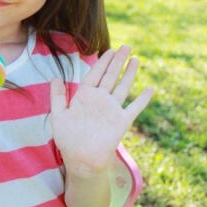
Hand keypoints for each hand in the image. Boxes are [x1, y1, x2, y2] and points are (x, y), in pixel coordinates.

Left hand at [50, 45, 153, 177]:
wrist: (81, 159)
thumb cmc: (68, 140)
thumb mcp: (59, 116)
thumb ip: (57, 96)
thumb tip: (55, 77)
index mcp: (85, 97)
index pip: (95, 74)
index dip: (102, 62)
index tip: (109, 50)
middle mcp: (100, 100)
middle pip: (110, 76)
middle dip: (118, 61)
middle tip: (126, 46)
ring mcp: (112, 110)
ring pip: (123, 86)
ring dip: (130, 73)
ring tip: (136, 59)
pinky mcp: (122, 121)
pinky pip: (135, 107)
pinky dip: (143, 98)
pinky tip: (150, 88)